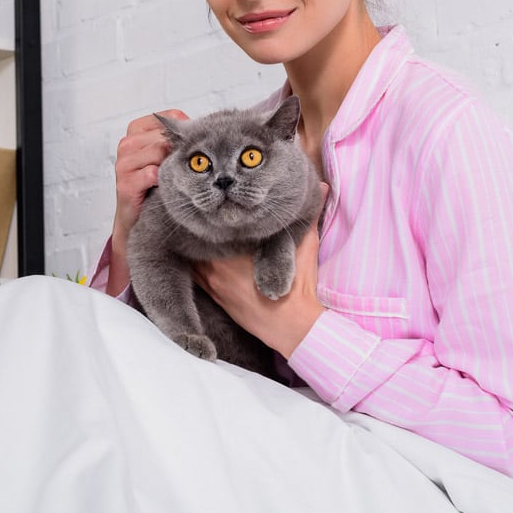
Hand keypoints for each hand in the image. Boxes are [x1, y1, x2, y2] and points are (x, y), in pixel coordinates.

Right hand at [106, 109, 189, 294]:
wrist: (138, 217)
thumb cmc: (156, 183)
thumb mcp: (168, 156)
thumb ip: (180, 140)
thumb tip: (207, 127)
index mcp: (137, 130)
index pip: (168, 118)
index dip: (186, 132)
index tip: (192, 149)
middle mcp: (127, 143)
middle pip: (164, 137)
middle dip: (179, 152)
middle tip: (186, 168)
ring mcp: (124, 162)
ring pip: (158, 152)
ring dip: (170, 168)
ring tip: (171, 179)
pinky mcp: (125, 183)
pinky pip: (151, 174)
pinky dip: (160, 181)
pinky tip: (161, 188)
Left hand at [194, 183, 329, 357]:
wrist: (292, 327)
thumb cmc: (298, 288)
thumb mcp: (305, 247)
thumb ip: (307, 215)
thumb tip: (321, 185)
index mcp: (240, 248)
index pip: (217, 222)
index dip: (214, 210)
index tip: (213, 198)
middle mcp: (220, 264)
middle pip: (200, 236)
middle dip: (201, 224)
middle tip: (198, 208)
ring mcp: (214, 281)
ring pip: (193, 254)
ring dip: (193, 243)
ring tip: (191, 226)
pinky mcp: (214, 295)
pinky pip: (194, 273)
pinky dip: (192, 261)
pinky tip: (191, 252)